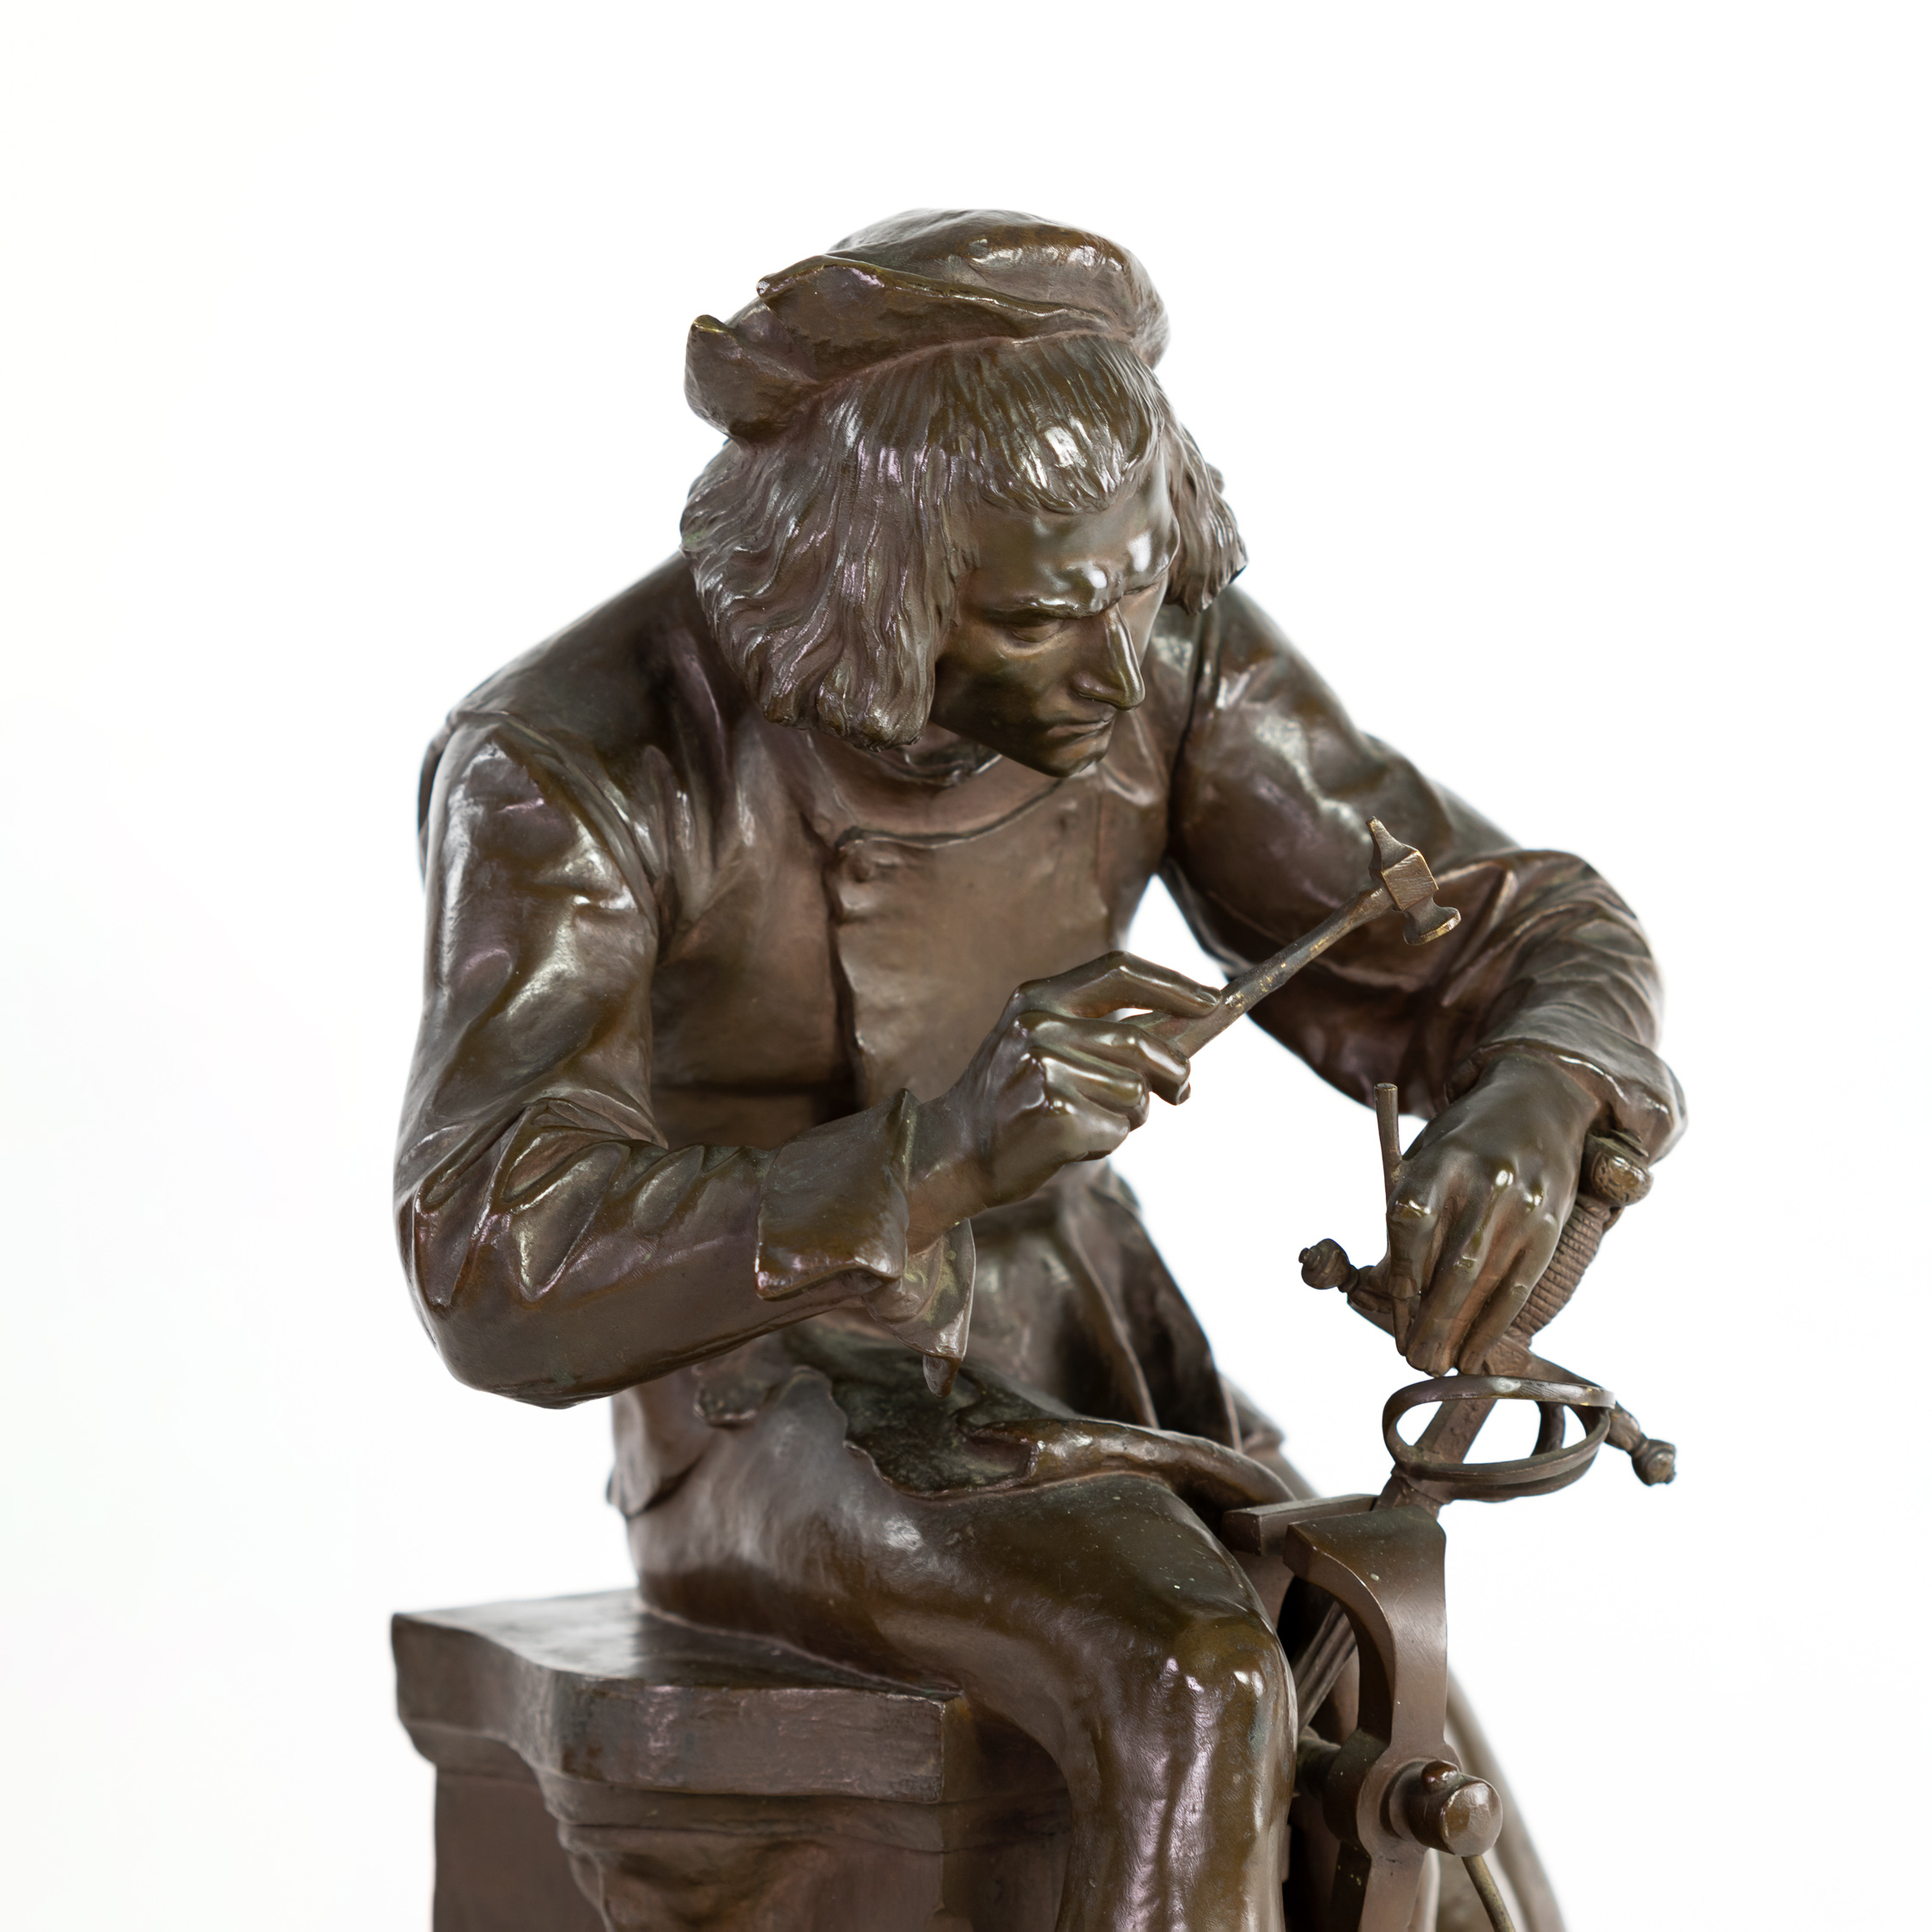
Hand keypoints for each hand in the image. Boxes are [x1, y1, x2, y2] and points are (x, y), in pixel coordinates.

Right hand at [907, 952, 1216, 1246]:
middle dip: (1175, 1070)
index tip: (1212, 1000)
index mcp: (1037, 998)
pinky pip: (1117, 1129)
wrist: (953, 1153)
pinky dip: (1105, 1143)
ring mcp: (1043, 1068)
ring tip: (1085, 1122)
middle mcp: (1038, 1025)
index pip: (1119, 971)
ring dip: (1128, 1117)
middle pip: (1139, 1043)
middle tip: (1183, 1092)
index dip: (1172, 984)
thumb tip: (1190, 1028)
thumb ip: (1103, 1033)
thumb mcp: (1044, 1047)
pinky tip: (1067, 1144)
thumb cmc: (1012, 1103)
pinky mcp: (1054, 1114)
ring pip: (1134, 1093)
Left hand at [1388, 1055, 1600, 1374]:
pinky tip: (1473, 1352)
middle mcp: (1484, 1181)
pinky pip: (1519, 1284)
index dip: (1400, 1274)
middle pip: (1453, 1262)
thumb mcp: (1428, 1158)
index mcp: (1440, 1158)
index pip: (1411, 1222)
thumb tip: (1382, 1289)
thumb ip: (1409, 1215)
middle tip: (1411, 1357)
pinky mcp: (1549, 1225)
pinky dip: (1493, 1324)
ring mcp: (1522, 1204)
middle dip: (1430, 1318)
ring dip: (1458, 1329)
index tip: (1392, 1313)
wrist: (1538, 1103)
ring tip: (1435, 1362)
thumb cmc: (1464, 1145)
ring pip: (1486, 1279)